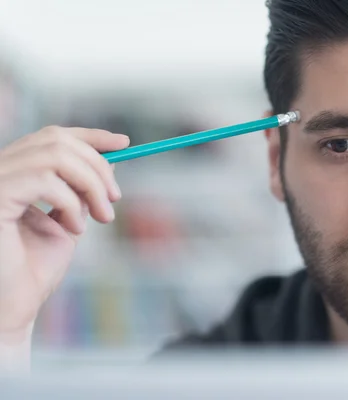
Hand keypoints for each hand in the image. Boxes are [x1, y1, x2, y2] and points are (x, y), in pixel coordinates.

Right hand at [0, 126, 128, 339]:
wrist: (13, 307)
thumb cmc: (34, 270)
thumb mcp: (69, 221)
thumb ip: (82, 191)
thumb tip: (110, 161)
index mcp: (16, 174)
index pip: (53, 136)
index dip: (90, 136)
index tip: (125, 144)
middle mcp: (0, 171)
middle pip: (57, 140)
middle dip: (97, 166)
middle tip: (114, 198)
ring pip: (54, 155)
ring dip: (90, 184)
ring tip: (101, 218)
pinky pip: (43, 180)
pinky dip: (70, 201)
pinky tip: (75, 228)